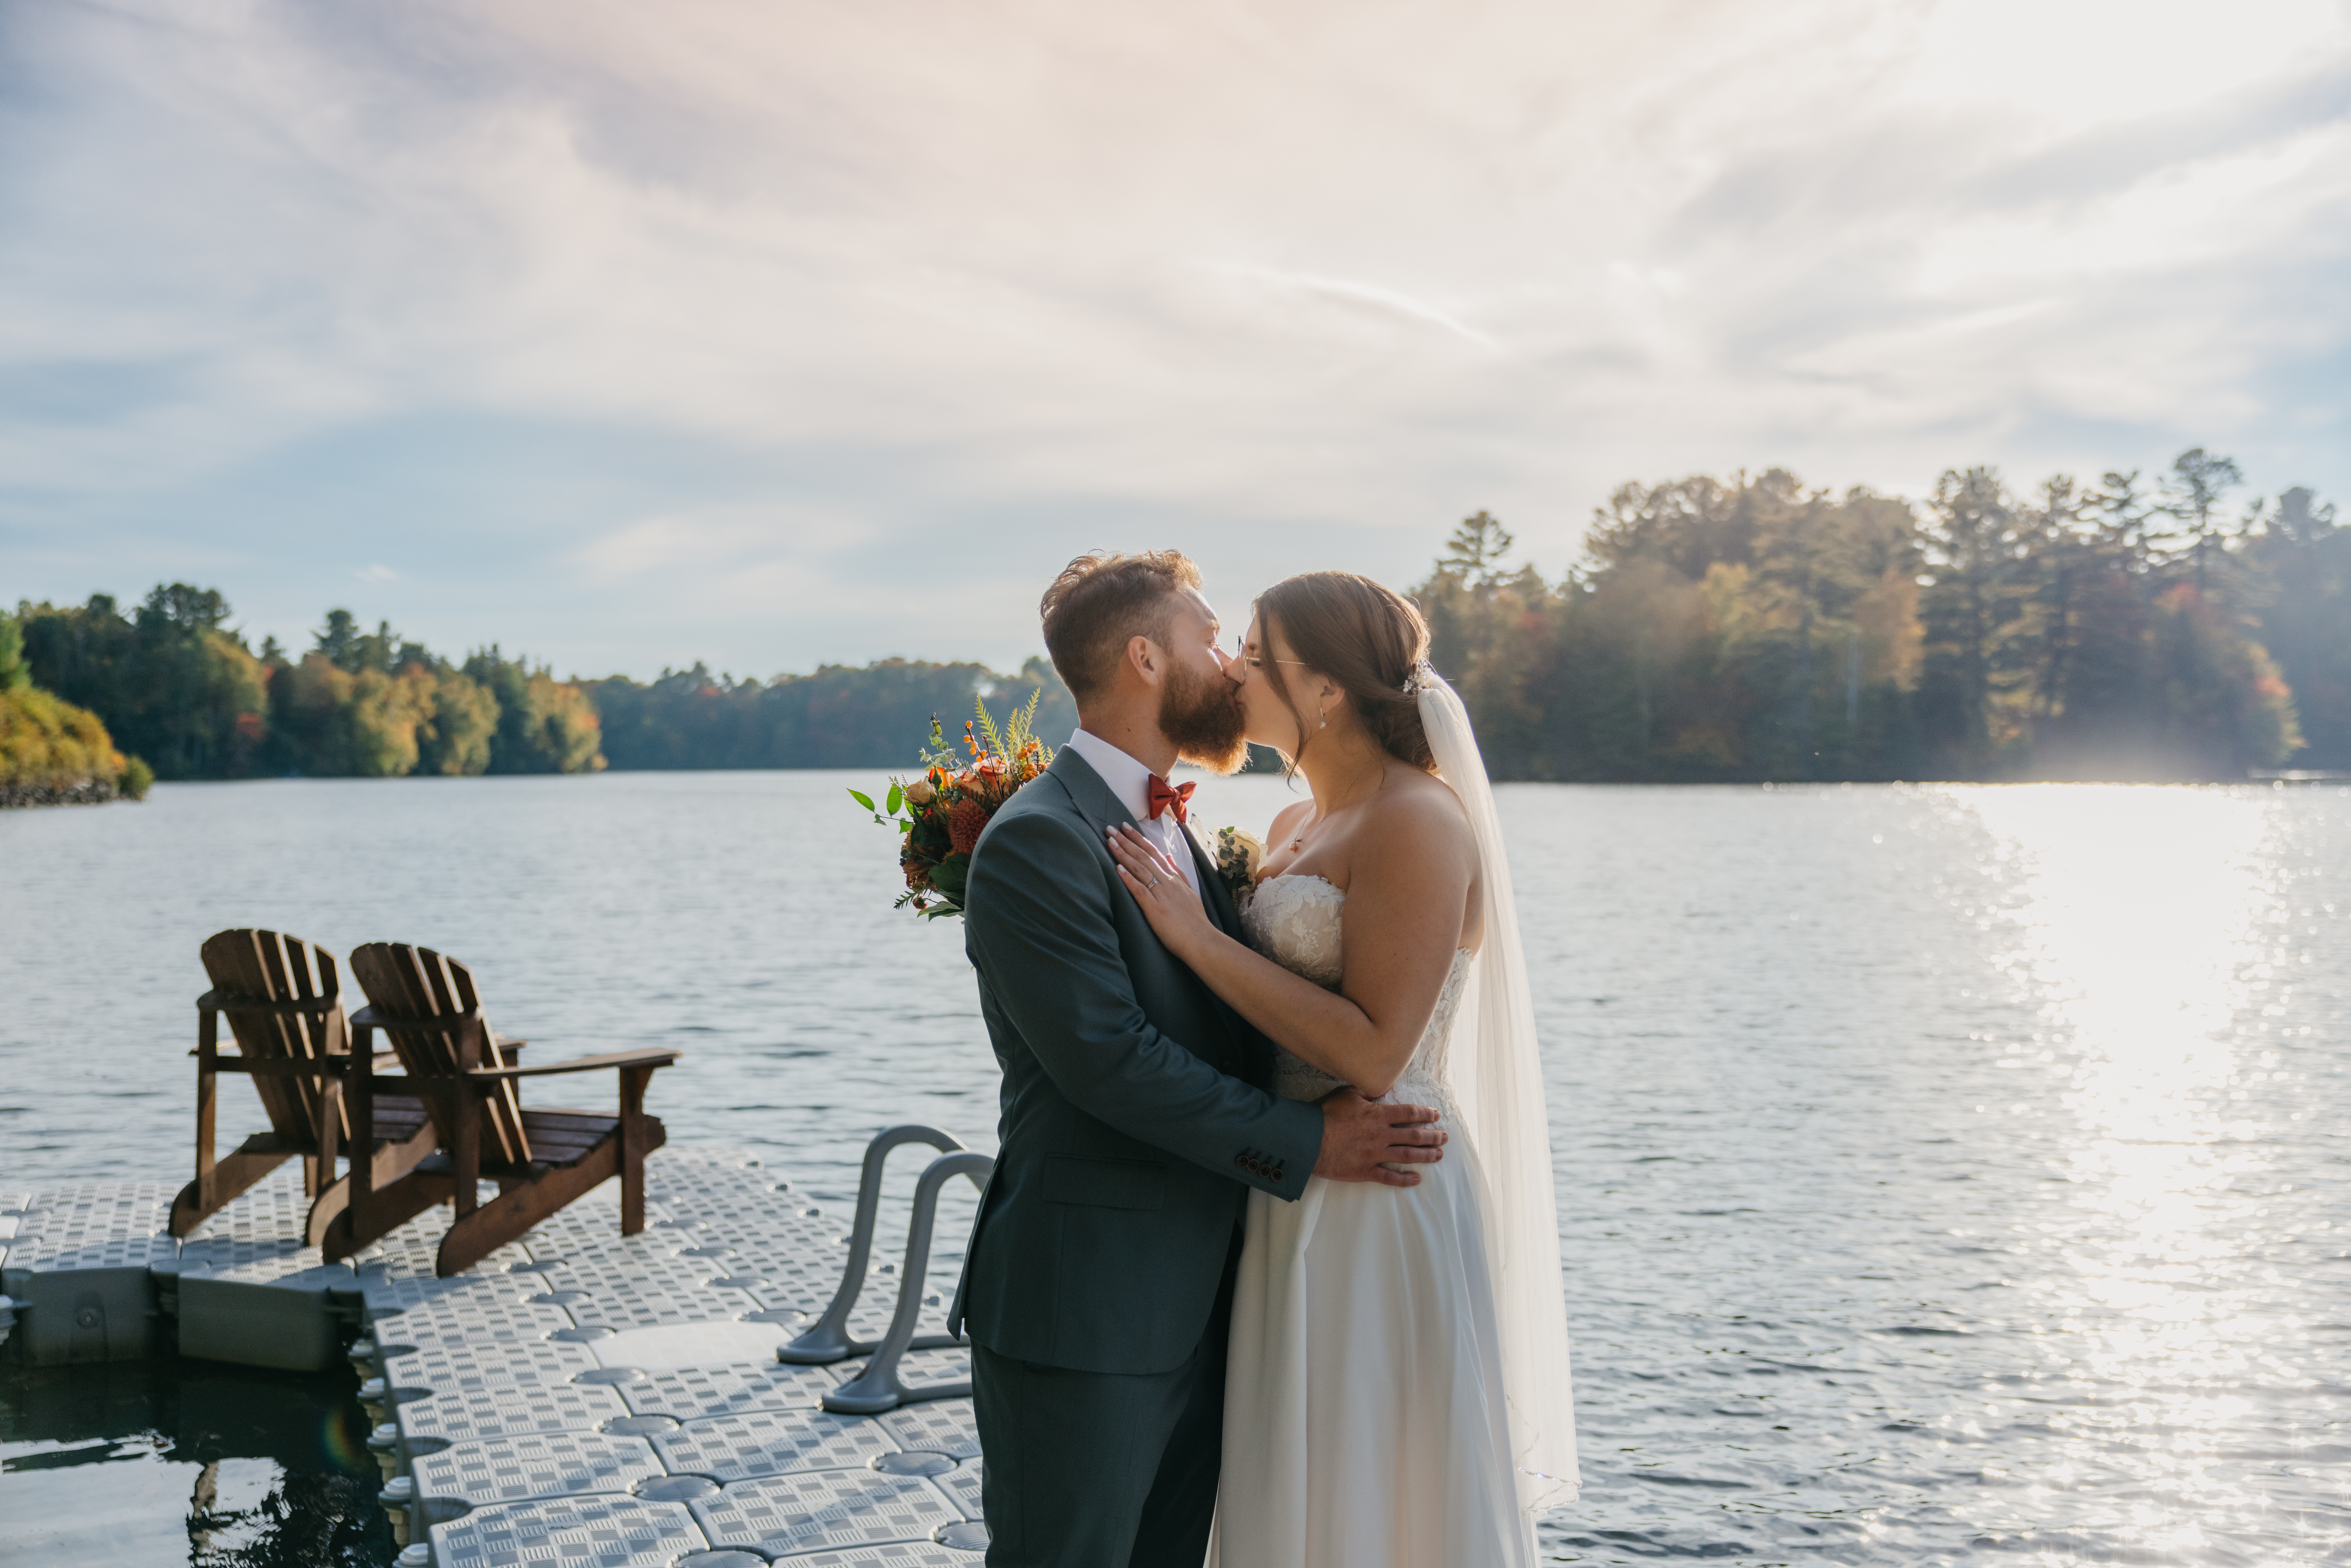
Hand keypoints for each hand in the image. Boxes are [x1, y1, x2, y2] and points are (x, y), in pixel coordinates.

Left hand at [1107, 824, 1216, 957]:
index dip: (1138, 838)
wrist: (1202, 940)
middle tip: (1109, 828)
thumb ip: (1179, 874)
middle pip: (1144, 856)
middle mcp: (1168, 881)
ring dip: (1123, 853)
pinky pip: (1140, 890)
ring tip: (1110, 841)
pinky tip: (1117, 868)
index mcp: (1174, 877)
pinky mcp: (1155, 909)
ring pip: (1140, 868)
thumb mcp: (1190, 892)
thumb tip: (1169, 857)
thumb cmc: (1195, 920)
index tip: (1125, 827)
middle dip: (1126, 841)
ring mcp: (1162, 894)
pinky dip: (1128, 878)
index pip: (1154, 852)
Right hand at [1313, 1088, 1445, 1187]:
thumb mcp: (1346, 1094)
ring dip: (1425, 1156)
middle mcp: (1381, 1135)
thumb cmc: (1325, 1114)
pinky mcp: (1365, 1171)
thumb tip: (1378, 1089)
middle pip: (1413, 1136)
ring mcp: (1374, 1155)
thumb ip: (1365, 1092)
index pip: (1409, 1114)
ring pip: (1407, 1156)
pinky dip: (1404, 1179)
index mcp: (1378, 1115)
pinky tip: (1416, 1179)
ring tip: (1439, 1155)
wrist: (1307, 1139)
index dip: (1425, 1114)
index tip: (1436, 1116)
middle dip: (1432, 1136)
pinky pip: (1389, 1177)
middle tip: (1445, 1138)